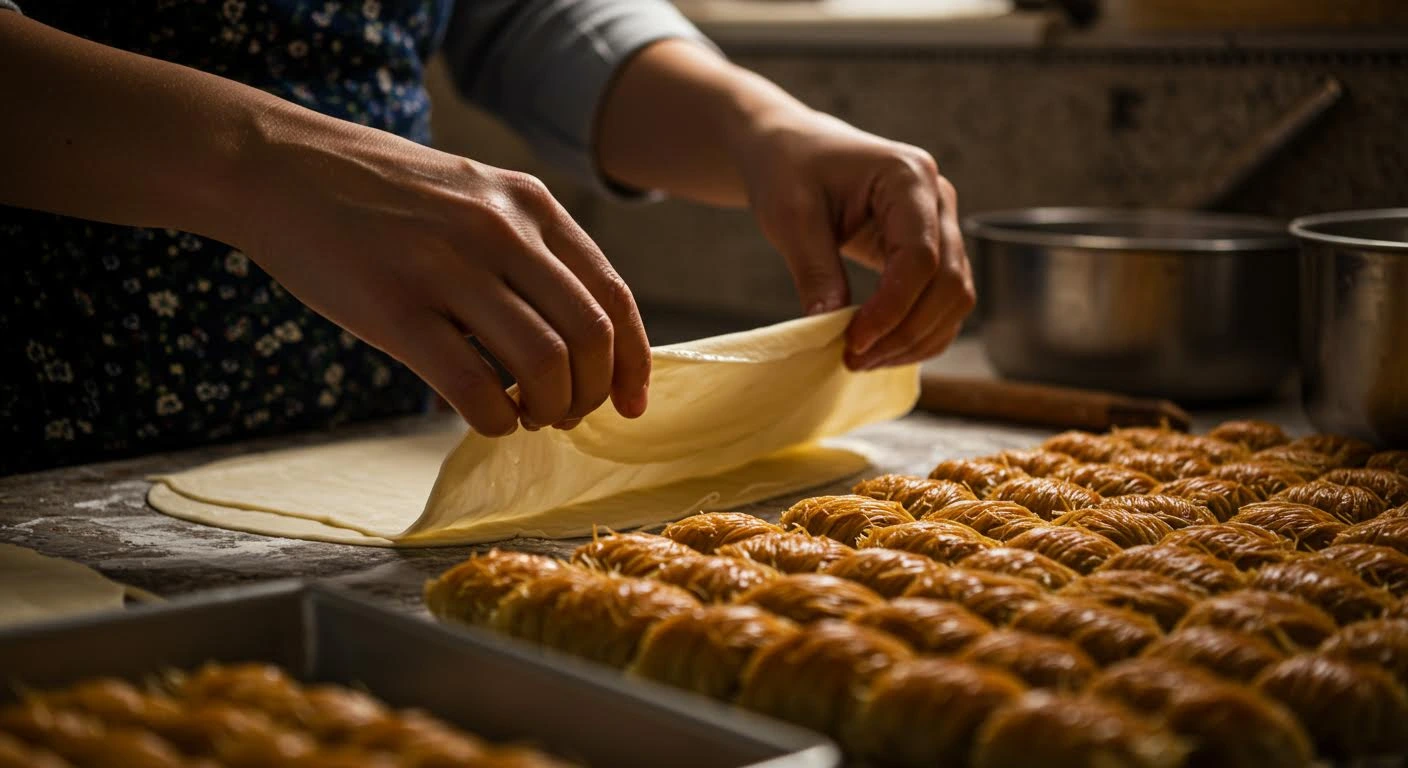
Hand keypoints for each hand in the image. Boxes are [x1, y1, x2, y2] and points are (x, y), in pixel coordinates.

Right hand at [231, 102, 649, 435]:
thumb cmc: (381, 193)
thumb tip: (583, 338)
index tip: (632, 402)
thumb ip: (529, 248)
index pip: (613, 296)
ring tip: (528, 416)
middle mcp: (500, 230)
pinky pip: (475, 388)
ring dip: (549, 410)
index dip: (634, 362)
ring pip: (543, 365)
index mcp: (529, 203)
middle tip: (568, 413)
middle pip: (590, 337)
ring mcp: (448, 268)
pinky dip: (496, 420)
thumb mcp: (474, 194)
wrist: (279, 166)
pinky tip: (488, 419)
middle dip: (592, 393)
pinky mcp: (396, 309)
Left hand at [736, 110, 974, 369]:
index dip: (893, 308)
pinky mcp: (934, 248)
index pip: (919, 256)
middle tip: (854, 360)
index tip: (853, 342)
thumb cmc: (790, 171)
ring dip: (916, 339)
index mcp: (908, 176)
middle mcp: (938, 199)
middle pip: (949, 282)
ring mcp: (942, 224)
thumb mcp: (790, 216)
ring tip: (863, 360)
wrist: (795, 151)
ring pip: (956, 298)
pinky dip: (920, 332)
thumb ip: (814, 268)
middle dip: (905, 331)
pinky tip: (881, 349)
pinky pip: (943, 301)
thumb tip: (828, 324)